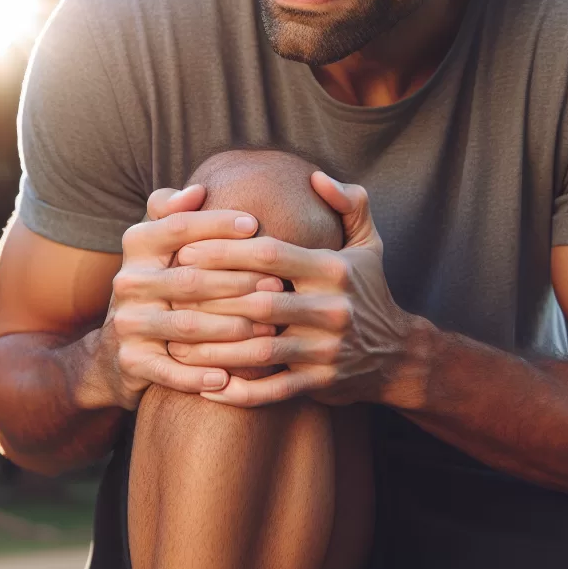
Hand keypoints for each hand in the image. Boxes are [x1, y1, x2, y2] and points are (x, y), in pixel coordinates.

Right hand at [88, 185, 283, 411]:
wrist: (117, 351)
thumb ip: (173, 213)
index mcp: (137, 245)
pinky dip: (200, 376)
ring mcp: (127, 323)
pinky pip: (171, 370)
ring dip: (231, 328)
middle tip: (277, 284)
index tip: (254, 223)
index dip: (215, 224)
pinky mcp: (131, 361)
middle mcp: (128, 281)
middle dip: (237, 281)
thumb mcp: (159, 245)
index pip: (178, 227)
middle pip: (189, 278)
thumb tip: (198, 189)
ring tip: (267, 329)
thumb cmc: (160, 284)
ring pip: (187, 325)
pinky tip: (230, 377)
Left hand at [168, 174, 416, 407]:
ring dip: (213, 350)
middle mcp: (331, 309)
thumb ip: (350, 202)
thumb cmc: (370, 291)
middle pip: (257, 304)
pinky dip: (238, 392)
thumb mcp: (369, 242)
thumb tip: (316, 176)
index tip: (187, 248)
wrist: (398, 354)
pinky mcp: (321, 382)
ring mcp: (325, 350)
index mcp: (333, 270)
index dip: (225, 250)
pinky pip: (272, 390)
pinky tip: (206, 387)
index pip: (270, 255)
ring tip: (176, 343)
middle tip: (169, 295)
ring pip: (259, 351)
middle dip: (208, 300)